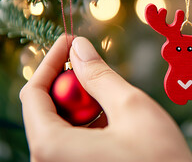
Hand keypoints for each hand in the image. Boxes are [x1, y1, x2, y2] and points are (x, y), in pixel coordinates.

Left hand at [20, 35, 191, 161]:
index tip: (70, 41)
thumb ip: (99, 74)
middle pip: (47, 109)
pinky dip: (90, 123)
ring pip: (62, 124)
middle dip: (72, 85)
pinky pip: (72, 140)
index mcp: (52, 147)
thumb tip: (79, 48)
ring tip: (115, 101)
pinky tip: (115, 121)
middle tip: (99, 69)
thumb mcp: (130, 107)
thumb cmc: (158, 158)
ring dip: (84, 104)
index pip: (33, 94)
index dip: (51, 62)